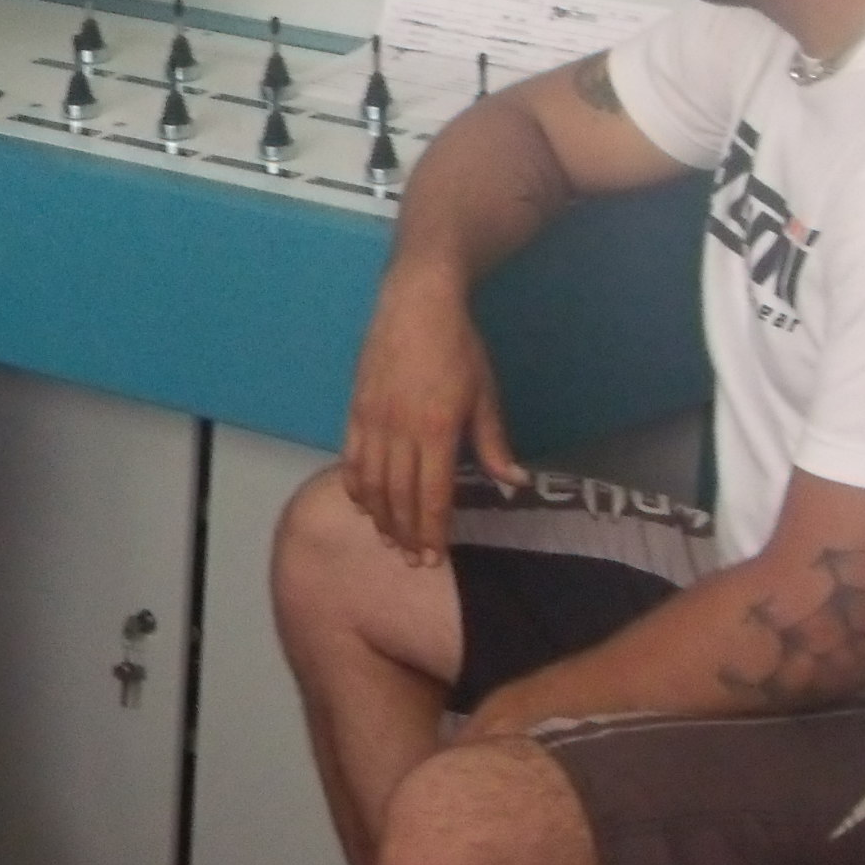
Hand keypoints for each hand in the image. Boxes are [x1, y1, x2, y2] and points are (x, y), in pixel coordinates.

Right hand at [341, 259, 523, 560]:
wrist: (416, 303)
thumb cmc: (459, 347)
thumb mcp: (485, 394)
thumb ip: (493, 443)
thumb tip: (513, 483)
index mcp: (438, 430)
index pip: (432, 495)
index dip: (432, 531)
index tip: (434, 558)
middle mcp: (400, 431)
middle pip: (399, 497)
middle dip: (406, 533)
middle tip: (413, 560)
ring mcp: (373, 421)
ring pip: (371, 483)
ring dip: (380, 517)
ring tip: (390, 540)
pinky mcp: (355, 409)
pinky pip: (351, 458)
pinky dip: (356, 487)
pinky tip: (364, 504)